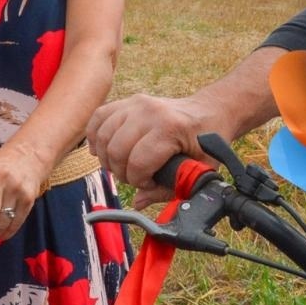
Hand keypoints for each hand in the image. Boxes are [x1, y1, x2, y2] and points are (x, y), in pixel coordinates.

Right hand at [87, 94, 214, 207]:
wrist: (210, 111)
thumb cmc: (207, 142)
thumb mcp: (198, 170)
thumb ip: (167, 189)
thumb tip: (138, 203)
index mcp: (170, 129)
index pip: (137, 163)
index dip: (139, 181)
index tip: (150, 183)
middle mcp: (150, 112)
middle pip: (116, 150)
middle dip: (121, 172)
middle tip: (135, 177)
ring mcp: (137, 103)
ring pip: (103, 135)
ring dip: (107, 157)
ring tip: (122, 165)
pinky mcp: (128, 101)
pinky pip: (99, 117)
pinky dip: (95, 136)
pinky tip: (100, 149)